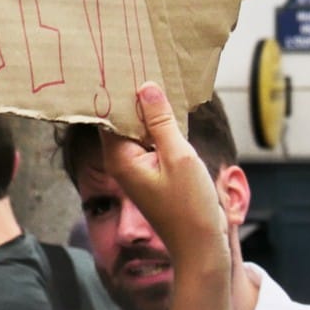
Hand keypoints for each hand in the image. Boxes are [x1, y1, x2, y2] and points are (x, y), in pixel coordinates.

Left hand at [101, 81, 226, 265]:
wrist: (201, 249)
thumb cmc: (190, 207)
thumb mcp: (178, 156)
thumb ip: (161, 121)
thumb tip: (145, 88)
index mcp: (120, 158)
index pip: (109, 114)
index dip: (115, 90)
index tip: (119, 63)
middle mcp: (121, 163)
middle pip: (122, 120)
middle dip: (132, 97)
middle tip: (138, 61)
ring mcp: (136, 169)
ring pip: (138, 130)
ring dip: (148, 111)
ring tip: (155, 77)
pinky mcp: (152, 174)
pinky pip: (150, 143)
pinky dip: (158, 127)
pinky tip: (169, 109)